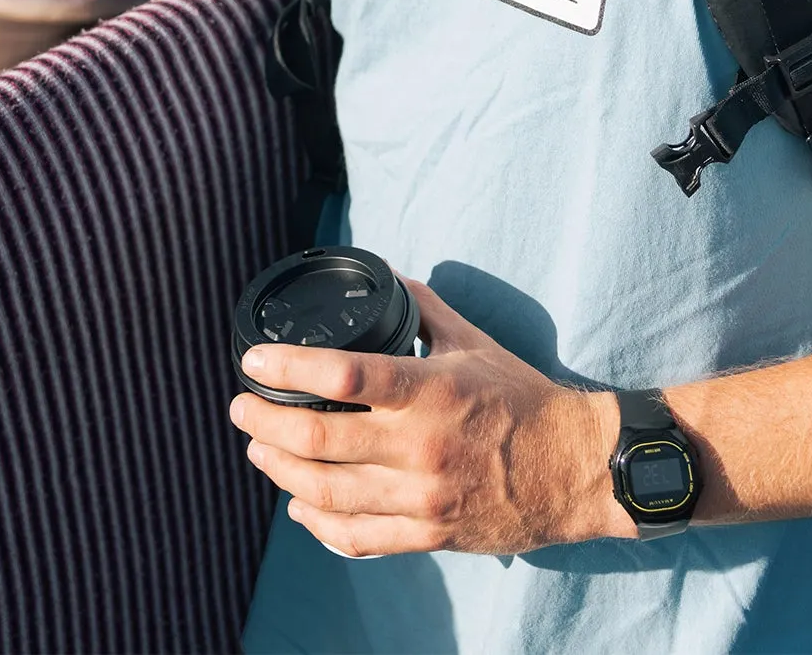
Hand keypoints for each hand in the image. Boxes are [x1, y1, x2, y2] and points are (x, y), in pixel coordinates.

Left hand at [229, 277, 628, 558]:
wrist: (571, 471)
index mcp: (431, 390)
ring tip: (258, 447)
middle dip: (266, 422)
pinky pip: (355, 536)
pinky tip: (297, 505)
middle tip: (240, 406)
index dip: (288, 368)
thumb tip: (386, 276)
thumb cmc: (519, 398)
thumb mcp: (472, 341)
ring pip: (327, 491)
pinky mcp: (426, 535)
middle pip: (320, 439)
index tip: (253, 360)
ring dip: (280, 470)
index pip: (344, 375)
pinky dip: (316, 522)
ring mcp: (421, 497)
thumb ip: (422, 309)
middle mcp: (421, 446)